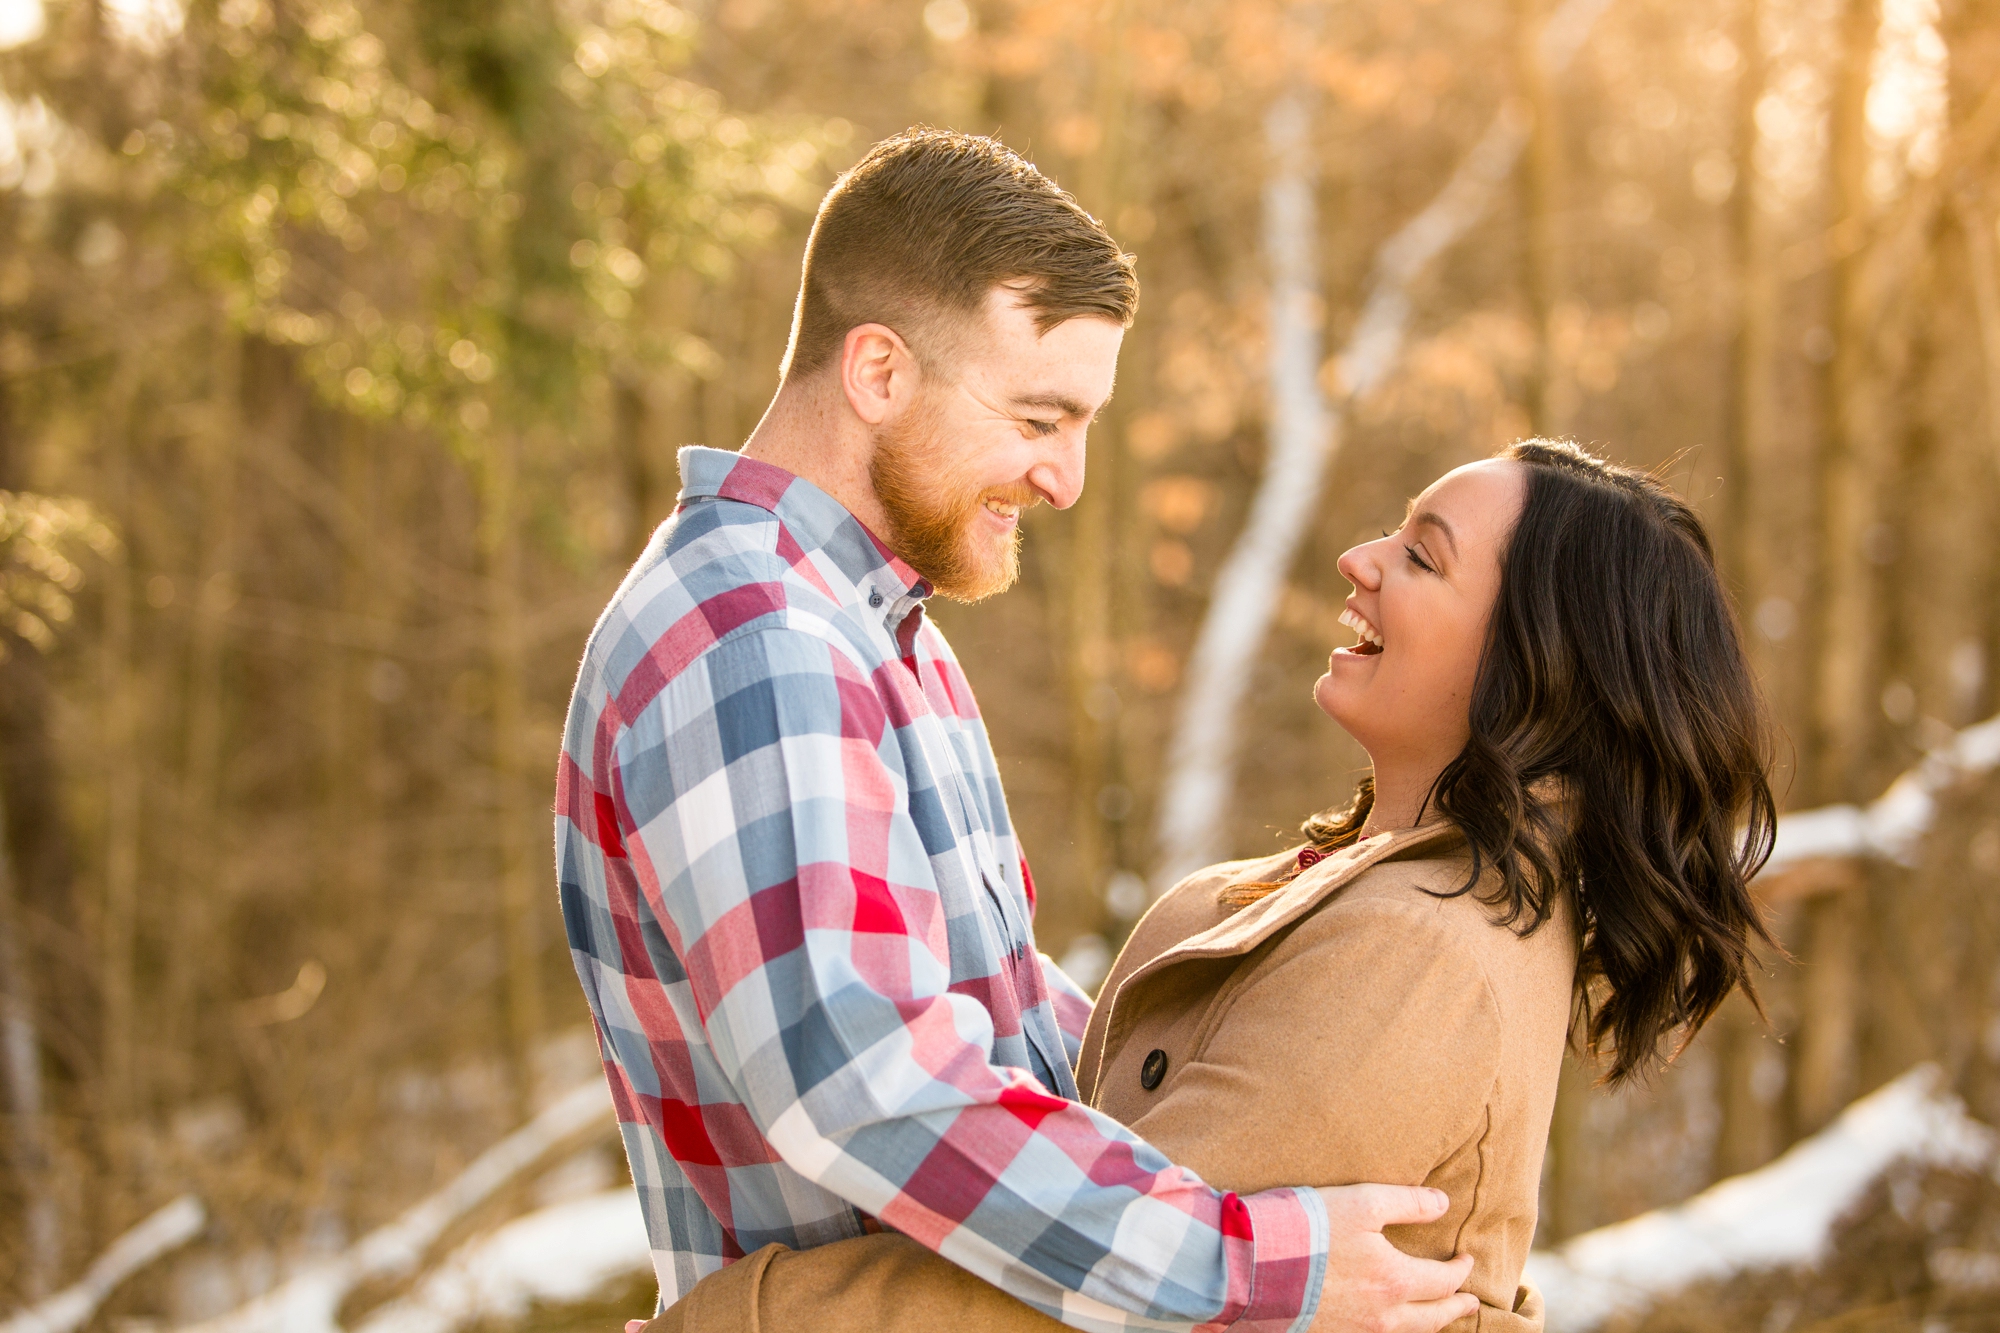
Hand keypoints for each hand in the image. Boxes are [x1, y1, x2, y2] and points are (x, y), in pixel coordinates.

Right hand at [1304, 1185, 1478, 1332]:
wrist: (1252, 1265)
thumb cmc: (1307, 1228)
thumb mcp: (1362, 1202)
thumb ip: (1408, 1202)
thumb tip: (1444, 1203)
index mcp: (1394, 1280)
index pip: (1444, 1281)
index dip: (1461, 1270)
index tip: (1467, 1258)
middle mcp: (1381, 1315)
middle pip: (1432, 1318)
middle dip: (1456, 1308)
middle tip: (1471, 1302)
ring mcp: (1355, 1330)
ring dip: (1430, 1324)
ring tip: (1437, 1316)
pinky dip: (1397, 1332)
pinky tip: (1391, 1324)